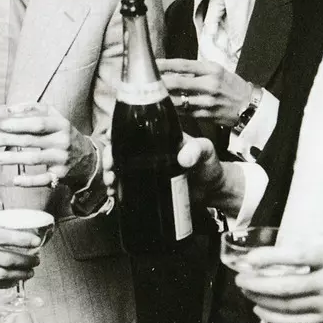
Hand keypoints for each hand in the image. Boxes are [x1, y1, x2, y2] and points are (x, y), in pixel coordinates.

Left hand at [0, 103, 95, 190]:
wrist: (88, 159)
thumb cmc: (63, 134)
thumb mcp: (55, 117)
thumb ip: (33, 109)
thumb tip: (9, 110)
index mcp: (61, 124)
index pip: (38, 123)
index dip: (17, 123)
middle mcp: (62, 141)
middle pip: (31, 140)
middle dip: (6, 140)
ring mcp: (61, 159)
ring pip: (34, 159)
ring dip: (12, 159)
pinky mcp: (60, 176)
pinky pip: (42, 180)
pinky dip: (28, 181)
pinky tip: (14, 180)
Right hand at [0, 214, 40, 288]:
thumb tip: (3, 220)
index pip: (3, 234)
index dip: (22, 240)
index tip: (36, 242)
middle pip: (4, 256)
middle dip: (25, 260)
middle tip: (37, 259)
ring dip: (17, 273)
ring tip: (29, 272)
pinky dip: (2, 283)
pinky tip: (12, 281)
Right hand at [104, 133, 244, 216]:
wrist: (213, 191)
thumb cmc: (210, 165)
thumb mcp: (206, 151)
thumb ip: (198, 150)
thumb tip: (183, 158)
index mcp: (158, 136)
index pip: (132, 128)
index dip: (117, 132)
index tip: (110, 139)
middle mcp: (148, 151)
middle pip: (120, 149)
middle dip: (109, 156)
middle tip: (110, 168)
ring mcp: (146, 169)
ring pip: (120, 167)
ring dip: (110, 174)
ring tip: (111, 184)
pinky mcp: (147, 186)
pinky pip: (127, 185)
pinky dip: (117, 189)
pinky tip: (114, 195)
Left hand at [158, 58, 250, 126]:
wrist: (249, 106)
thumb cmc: (230, 85)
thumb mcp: (216, 71)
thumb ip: (195, 71)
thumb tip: (170, 70)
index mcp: (212, 70)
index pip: (183, 65)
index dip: (164, 64)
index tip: (152, 62)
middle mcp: (209, 84)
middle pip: (177, 83)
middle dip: (159, 82)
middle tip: (145, 80)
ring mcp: (206, 101)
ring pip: (177, 99)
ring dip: (162, 97)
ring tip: (149, 93)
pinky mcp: (204, 115)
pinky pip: (182, 111)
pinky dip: (171, 108)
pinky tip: (162, 105)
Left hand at [235, 235, 322, 322]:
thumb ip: (307, 245)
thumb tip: (279, 249)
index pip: (292, 257)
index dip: (266, 258)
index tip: (249, 258)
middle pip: (285, 288)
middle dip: (257, 284)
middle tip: (239, 278)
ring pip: (289, 309)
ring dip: (262, 301)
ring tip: (245, 292)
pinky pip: (299, 322)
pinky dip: (278, 318)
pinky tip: (263, 311)